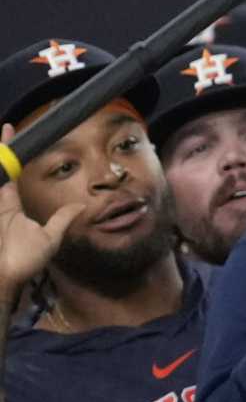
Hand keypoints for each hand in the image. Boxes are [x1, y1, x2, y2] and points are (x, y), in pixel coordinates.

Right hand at [0, 124, 84, 304]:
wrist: (7, 275)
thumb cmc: (26, 261)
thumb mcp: (50, 238)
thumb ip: (62, 219)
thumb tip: (81, 205)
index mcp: (10, 205)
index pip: (9, 173)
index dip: (10, 155)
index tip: (11, 133)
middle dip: (1, 149)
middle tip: (6, 127)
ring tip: (4, 132)